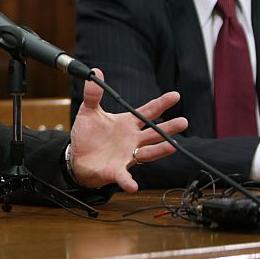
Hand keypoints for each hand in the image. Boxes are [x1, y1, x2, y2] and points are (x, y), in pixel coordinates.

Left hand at [69, 69, 187, 191]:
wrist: (76, 157)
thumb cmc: (87, 135)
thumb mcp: (89, 112)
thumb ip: (93, 94)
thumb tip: (95, 72)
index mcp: (127, 123)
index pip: (147, 112)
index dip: (161, 103)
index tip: (175, 95)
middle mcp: (132, 139)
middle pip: (154, 132)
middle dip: (168, 128)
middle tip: (183, 122)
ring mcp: (127, 155)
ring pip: (148, 152)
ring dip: (160, 150)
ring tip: (173, 146)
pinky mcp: (117, 170)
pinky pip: (125, 177)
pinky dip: (129, 181)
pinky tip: (133, 186)